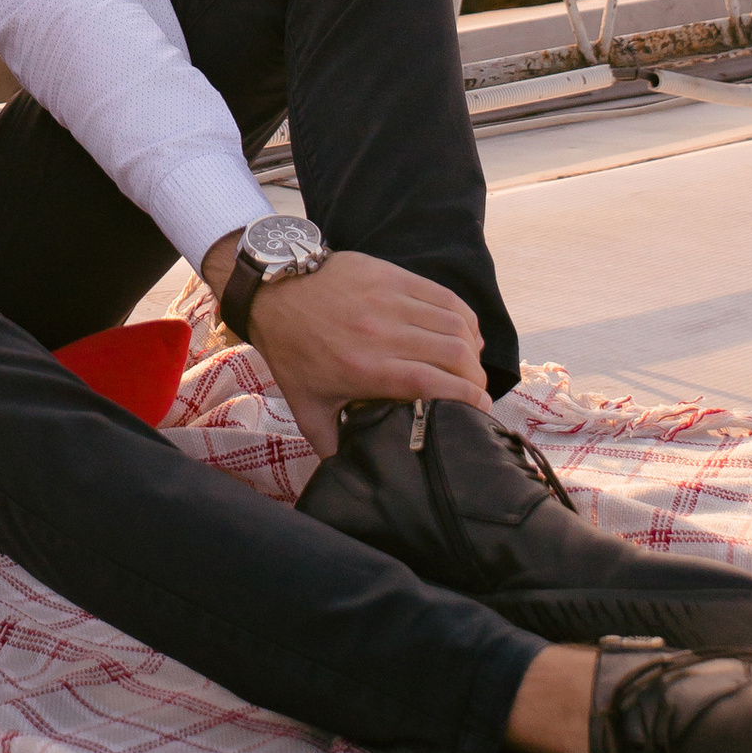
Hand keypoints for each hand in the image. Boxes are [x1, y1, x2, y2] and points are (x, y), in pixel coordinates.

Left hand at [202, 237, 486, 462]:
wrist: (271, 292)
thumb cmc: (291, 352)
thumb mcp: (306, 407)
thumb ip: (331, 445)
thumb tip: (348, 477)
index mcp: (366, 369)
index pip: (436, 384)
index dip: (468, 399)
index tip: (480, 412)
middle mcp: (383, 333)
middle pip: (455, 354)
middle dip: (476, 378)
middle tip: (475, 391)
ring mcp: (389, 300)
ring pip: (455, 324)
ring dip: (472, 348)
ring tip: (469, 364)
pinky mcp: (391, 275)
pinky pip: (444, 295)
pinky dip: (463, 317)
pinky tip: (462, 332)